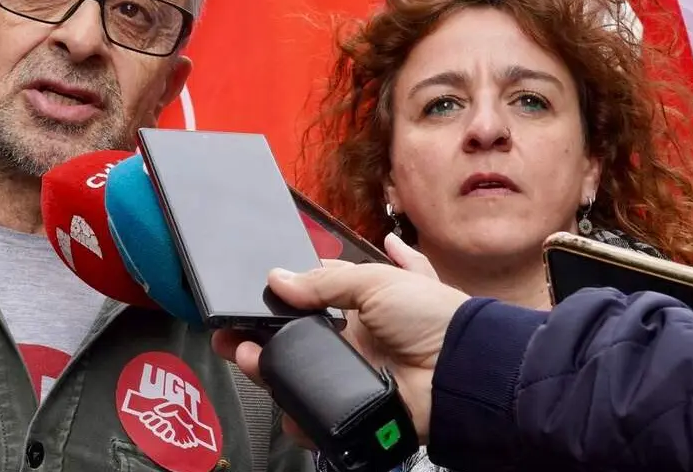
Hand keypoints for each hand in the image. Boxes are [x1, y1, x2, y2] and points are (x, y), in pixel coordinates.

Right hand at [213, 234, 469, 444]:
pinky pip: (316, 415)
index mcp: (360, 305)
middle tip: (232, 336)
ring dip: (268, 367)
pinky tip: (280, 403)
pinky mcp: (353, 407)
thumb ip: (324, 282)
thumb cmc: (430, 315)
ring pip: (298, 374)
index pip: (311, 299)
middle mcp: (353, 340)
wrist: (460, 369)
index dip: (280, 299)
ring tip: (247, 358)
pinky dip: (296, 413)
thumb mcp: (377, 281)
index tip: (249, 298)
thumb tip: (276, 278)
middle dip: (261, 337)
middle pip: (296, 340)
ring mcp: (351, 375)